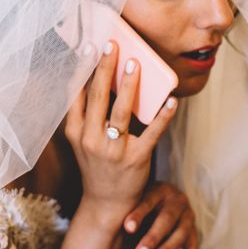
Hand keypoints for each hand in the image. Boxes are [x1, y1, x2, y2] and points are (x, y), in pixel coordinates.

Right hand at [65, 41, 176, 228]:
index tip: (90, 46)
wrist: (106, 204)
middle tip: (114, 44)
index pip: (77, 95)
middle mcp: (91, 140)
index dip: (83, 69)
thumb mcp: (83, 141)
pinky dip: (163, 116)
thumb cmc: (97, 166)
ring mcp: (113, 151)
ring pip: (121, 112)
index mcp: (76, 133)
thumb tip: (102, 78)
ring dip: (129, 86)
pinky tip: (171, 101)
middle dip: (105, 68)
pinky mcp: (136, 160)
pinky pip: (151, 134)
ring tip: (136, 64)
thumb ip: (87, 114)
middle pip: (98, 98)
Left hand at [123, 182, 198, 248]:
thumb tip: (106, 220)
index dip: (138, 215)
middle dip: (153, 238)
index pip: (148, 201)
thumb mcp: (136, 198)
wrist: (164, 197)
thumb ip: (127, 207)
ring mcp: (188, 216)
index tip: (127, 228)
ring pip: (181, 234)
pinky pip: (193, 246)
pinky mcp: (193, 230)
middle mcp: (178, 201)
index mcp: (160, 190)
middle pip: (167, 220)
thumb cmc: (142, 200)